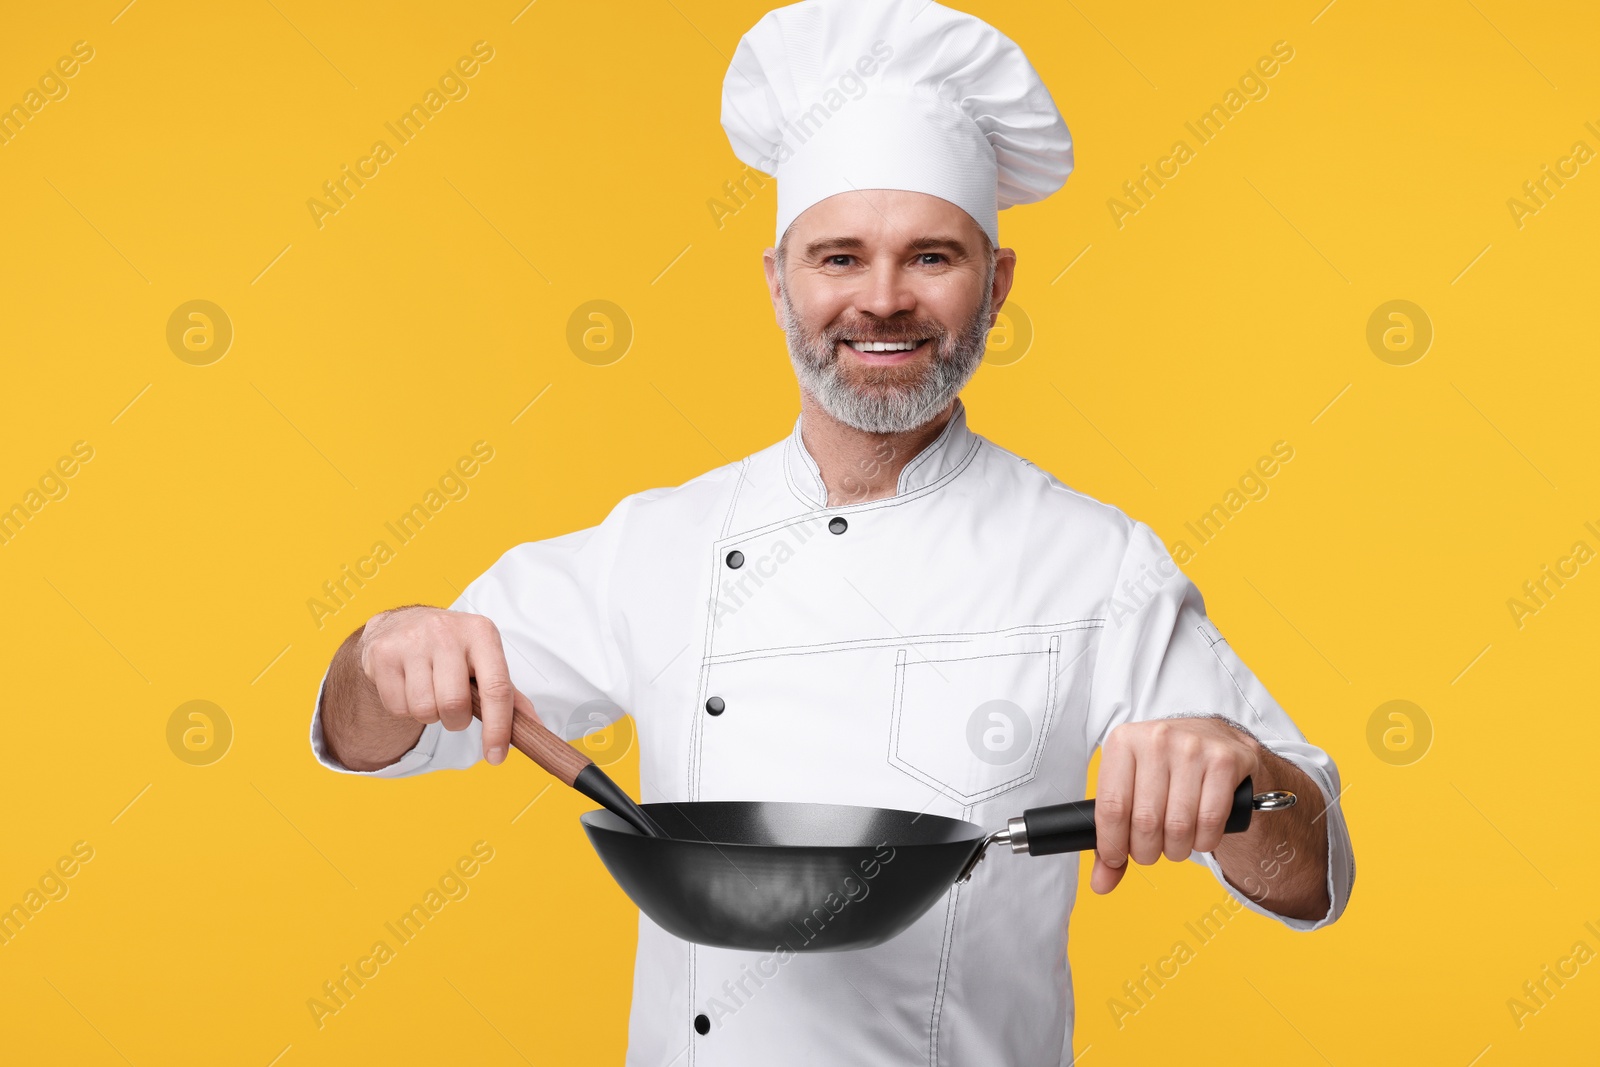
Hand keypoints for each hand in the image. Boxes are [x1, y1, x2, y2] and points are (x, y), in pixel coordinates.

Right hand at [357, 605, 517, 764]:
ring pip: (424, 710)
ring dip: (430, 714)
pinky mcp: (383, 654)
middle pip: (455, 705)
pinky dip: (405, 709)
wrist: (401, 624)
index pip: (496, 688)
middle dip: (456, 721)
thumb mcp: (484, 660)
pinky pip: (397, 707)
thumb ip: (509, 695)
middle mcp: (447, 632)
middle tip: (453, 708)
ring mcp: (412, 641)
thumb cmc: (453, 650)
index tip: (497, 757)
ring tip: (430, 692)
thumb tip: (535, 729)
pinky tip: (408, 686)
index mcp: (481, 633)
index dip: (498, 728)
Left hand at [1090, 716, 1262, 894]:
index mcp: (1123, 742)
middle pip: (1145, 821)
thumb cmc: (1164, 769)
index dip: (1112, 844)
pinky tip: (1199, 835)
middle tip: (1150, 852)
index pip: (1111, 807)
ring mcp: (1193, 748)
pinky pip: (1210, 821)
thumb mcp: (1130, 788)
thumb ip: (1112, 834)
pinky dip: (1204, 841)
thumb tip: (1101, 883)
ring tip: (1174, 844)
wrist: (1214, 738)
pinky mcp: (1225, 761)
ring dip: (1176, 850)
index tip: (1116, 858)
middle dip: (1146, 851)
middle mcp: (1156, 739)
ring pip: (1179, 825)